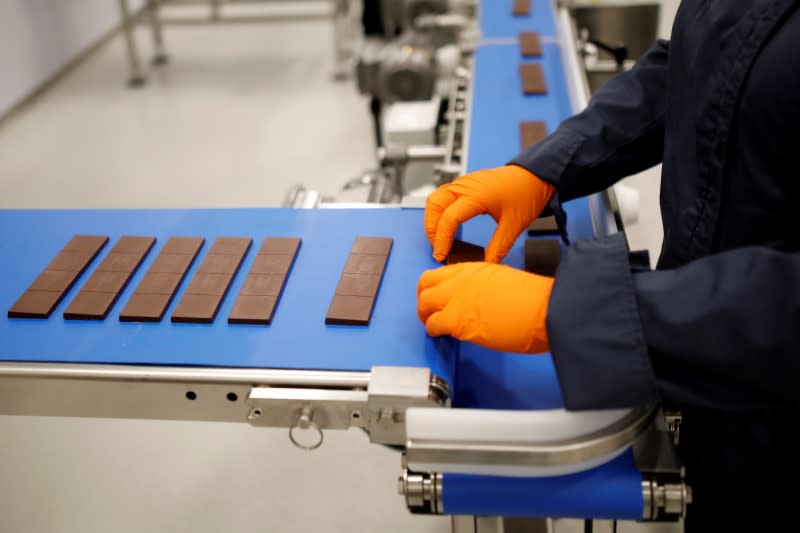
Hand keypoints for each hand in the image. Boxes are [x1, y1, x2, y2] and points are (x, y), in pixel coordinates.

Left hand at [417, 262, 552, 353]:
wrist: (545, 309)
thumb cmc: (537, 300)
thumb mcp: (506, 282)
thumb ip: (486, 288)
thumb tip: (480, 302)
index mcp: (475, 269)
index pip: (442, 273)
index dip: (436, 286)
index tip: (439, 296)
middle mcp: (462, 279)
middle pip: (426, 284)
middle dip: (424, 299)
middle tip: (429, 311)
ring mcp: (457, 298)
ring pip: (424, 303)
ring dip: (425, 315)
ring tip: (432, 325)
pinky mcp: (457, 320)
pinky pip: (433, 324)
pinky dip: (433, 331)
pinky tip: (441, 335)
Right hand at [424, 165, 554, 262]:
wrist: (536, 175)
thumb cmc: (526, 193)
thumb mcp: (514, 226)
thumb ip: (497, 247)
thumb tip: (486, 263)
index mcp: (476, 195)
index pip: (448, 218)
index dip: (441, 240)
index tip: (441, 255)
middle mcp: (466, 186)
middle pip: (434, 205)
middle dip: (431, 229)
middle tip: (437, 247)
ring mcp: (464, 182)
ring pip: (435, 198)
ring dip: (432, 217)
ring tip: (439, 237)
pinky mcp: (466, 182)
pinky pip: (443, 193)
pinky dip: (439, 209)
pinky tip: (446, 222)